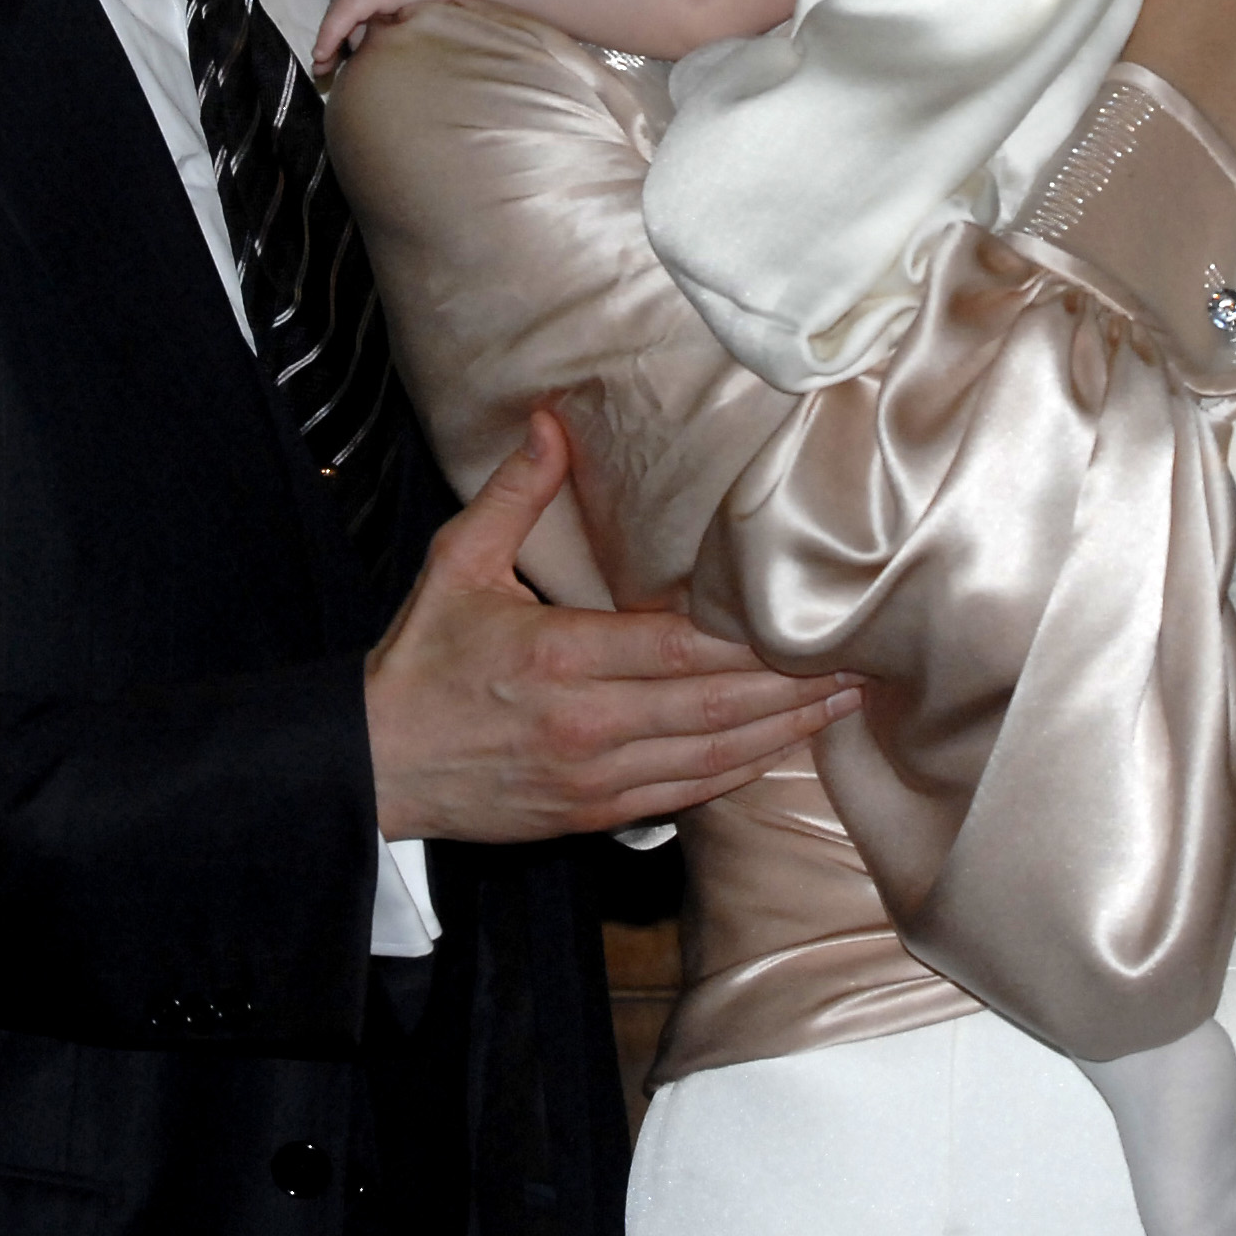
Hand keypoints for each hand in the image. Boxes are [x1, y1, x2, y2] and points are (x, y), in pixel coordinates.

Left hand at [315, 0, 462, 75]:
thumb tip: (435, 6)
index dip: (351, 7)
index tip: (352, 30)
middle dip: (339, 27)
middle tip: (338, 57)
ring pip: (339, 10)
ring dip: (333, 38)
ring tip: (326, 67)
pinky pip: (340, 17)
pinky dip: (329, 37)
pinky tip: (321, 58)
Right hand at [364, 410, 861, 840]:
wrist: (372, 765)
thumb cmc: (419, 660)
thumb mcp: (458, 563)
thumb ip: (516, 494)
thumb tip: (553, 422)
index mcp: (562, 657)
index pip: (681, 647)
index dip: (753, 640)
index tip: (813, 620)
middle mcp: (590, 724)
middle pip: (717, 706)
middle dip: (796, 685)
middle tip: (864, 661)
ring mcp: (596, 776)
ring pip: (715, 757)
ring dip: (786, 730)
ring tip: (846, 703)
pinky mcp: (594, 812)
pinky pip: (687, 793)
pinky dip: (742, 770)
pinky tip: (781, 746)